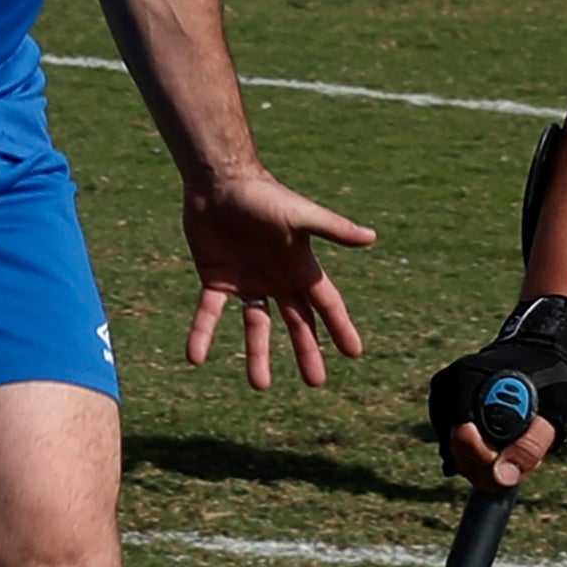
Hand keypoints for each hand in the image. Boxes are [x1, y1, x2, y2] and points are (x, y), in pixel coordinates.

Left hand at [179, 165, 372, 387]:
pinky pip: (209, 314)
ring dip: (257, 355)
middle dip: (306, 351)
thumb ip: (333, 229)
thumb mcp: (300, 215)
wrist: (220, 181)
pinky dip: (202, 334)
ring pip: (256, 327)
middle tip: (316, 382)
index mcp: (301, 266)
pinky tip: (195, 357)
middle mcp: (277, 279)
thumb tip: (372, 237)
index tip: (354, 353)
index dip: (340, 327)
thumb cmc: (264, 195)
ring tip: (260, 385)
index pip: (326, 304)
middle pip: (297, 322)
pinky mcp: (216, 280)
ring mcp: (247, 282)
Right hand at [430, 296, 566, 490]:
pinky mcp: (443, 413)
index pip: (462, 439)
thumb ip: (529, 445)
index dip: (490, 457)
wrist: (540, 354)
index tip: (516, 454)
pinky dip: (477, 455)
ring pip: (455, 455)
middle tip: (518, 453)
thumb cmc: (551, 380)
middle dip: (488, 462)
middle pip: (454, 451)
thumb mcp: (554, 411)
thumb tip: (501, 478)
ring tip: (513, 443)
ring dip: (485, 460)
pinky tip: (499, 445)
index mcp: (465, 379)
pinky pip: (455, 450)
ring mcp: (440, 400)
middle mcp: (444, 388)